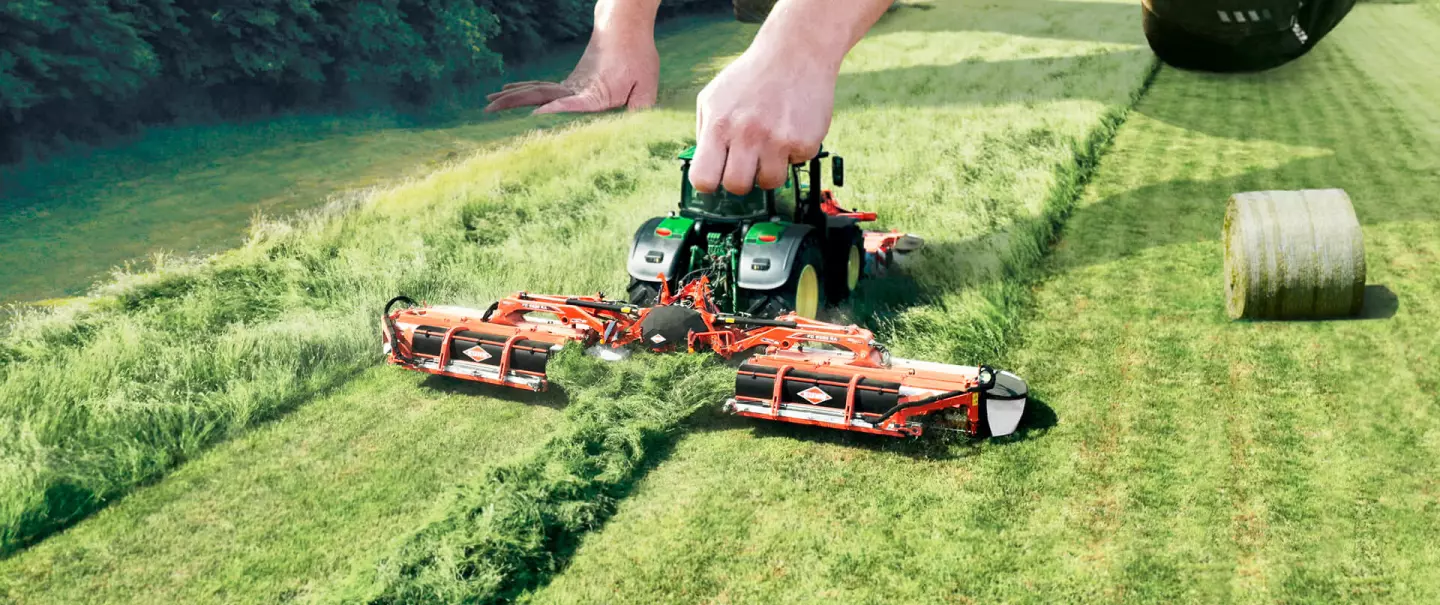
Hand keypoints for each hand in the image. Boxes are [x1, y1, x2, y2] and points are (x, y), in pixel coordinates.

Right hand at [484, 29, 658, 114]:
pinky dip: (524, 90)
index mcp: (594, 92)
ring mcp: (571, 82)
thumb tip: (633, 127)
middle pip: (540, 95)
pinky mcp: (572, 80)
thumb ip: (641, 107)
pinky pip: (543, 87)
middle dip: (513, 104)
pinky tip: (509, 91)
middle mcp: (576, 87)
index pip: (570, 103)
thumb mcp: (647, 84)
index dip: (554, 110)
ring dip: (512, 97)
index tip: (534, 116)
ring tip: (488, 104)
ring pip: (536, 90)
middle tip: (487, 111)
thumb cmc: (637, 55)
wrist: (624, 26)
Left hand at [688, 48, 835, 194]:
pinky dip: (793, 153)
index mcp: (719, 125)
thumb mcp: (714, 96)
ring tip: (771, 147)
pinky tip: (790, 130)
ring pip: (769, 182)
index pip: (704, 178)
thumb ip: (704, 132)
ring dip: (769, 170)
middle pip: (737, 187)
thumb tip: (706, 166)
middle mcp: (747, 134)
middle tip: (747, 164)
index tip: (716, 178)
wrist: (796, 53)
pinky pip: (795, 165)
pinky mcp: (804, 142)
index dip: (709, 184)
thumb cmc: (752, 75)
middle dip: (741, 180)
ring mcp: (778, 140)